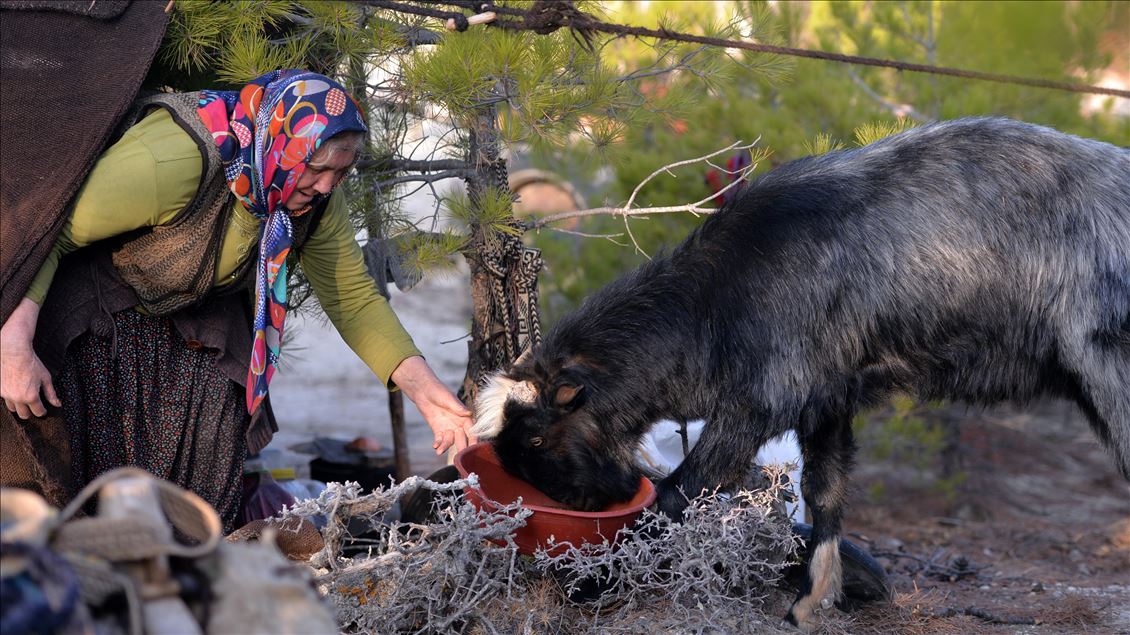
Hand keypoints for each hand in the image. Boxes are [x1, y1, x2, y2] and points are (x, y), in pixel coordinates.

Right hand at [1, 298, 60, 418]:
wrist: (13, 353)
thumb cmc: (31, 363)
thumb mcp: (45, 378)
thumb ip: (51, 393)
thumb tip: (57, 404)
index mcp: (31, 397)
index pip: (38, 412)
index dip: (43, 412)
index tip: (44, 410)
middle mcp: (17, 398)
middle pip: (24, 415)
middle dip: (31, 413)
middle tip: (34, 408)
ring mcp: (6, 395)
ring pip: (13, 409)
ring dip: (19, 407)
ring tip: (25, 400)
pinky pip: (6, 399)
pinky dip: (11, 398)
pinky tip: (16, 392)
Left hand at [391, 356, 474, 454]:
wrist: (423, 390)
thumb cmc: (439, 391)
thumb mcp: (448, 398)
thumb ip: (458, 407)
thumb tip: (468, 412)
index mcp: (464, 416)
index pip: (471, 429)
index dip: (473, 438)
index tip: (474, 446)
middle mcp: (457, 423)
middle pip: (462, 437)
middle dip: (462, 446)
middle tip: (461, 455)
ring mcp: (448, 427)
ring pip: (450, 440)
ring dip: (446, 446)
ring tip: (440, 451)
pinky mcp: (438, 429)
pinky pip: (440, 439)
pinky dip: (438, 444)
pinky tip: (435, 447)